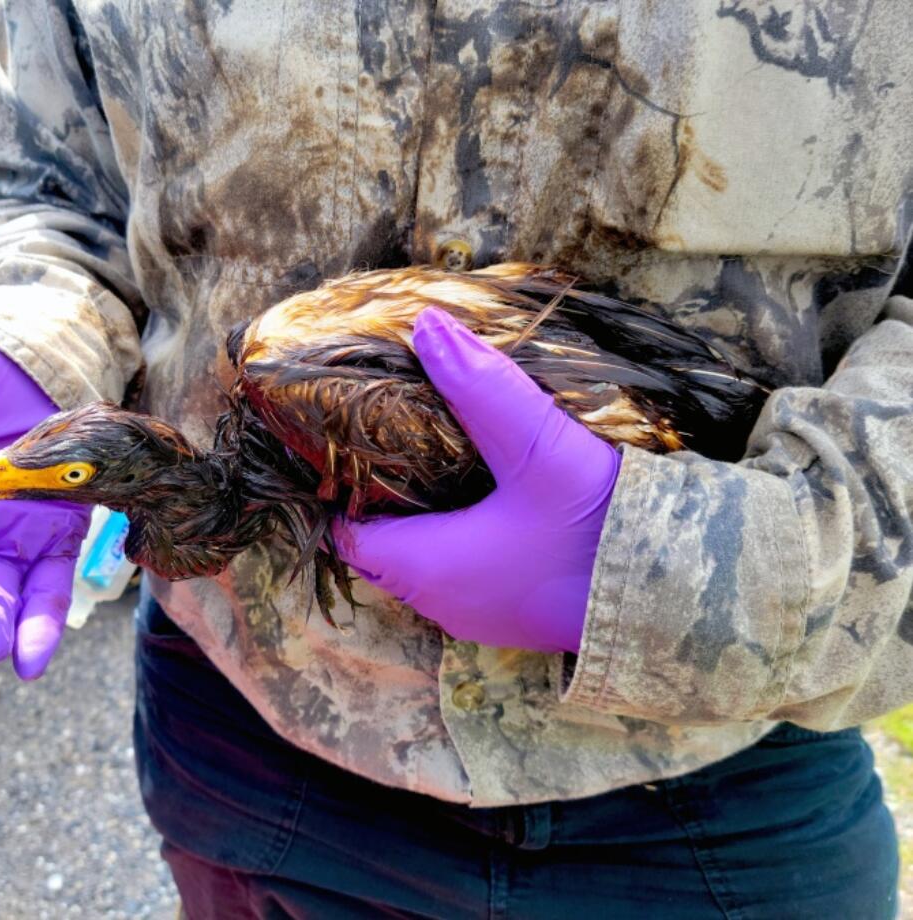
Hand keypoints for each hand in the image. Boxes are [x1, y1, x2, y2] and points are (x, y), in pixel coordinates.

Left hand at [332, 308, 620, 653]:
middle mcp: (442, 603)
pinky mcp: (516, 615)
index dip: (338, 487)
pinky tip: (481, 495)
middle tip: (384, 436)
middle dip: (377, 496)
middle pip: (382, 546)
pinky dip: (456, 536)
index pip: (346, 533)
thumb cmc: (602, 530)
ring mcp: (480, 616)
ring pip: (423, 562)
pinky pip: (462, 574)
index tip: (344, 439)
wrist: (688, 596)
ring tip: (427, 455)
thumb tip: (426, 327)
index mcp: (428, 567)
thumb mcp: (539, 447)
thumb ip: (481, 387)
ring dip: (420, 517)